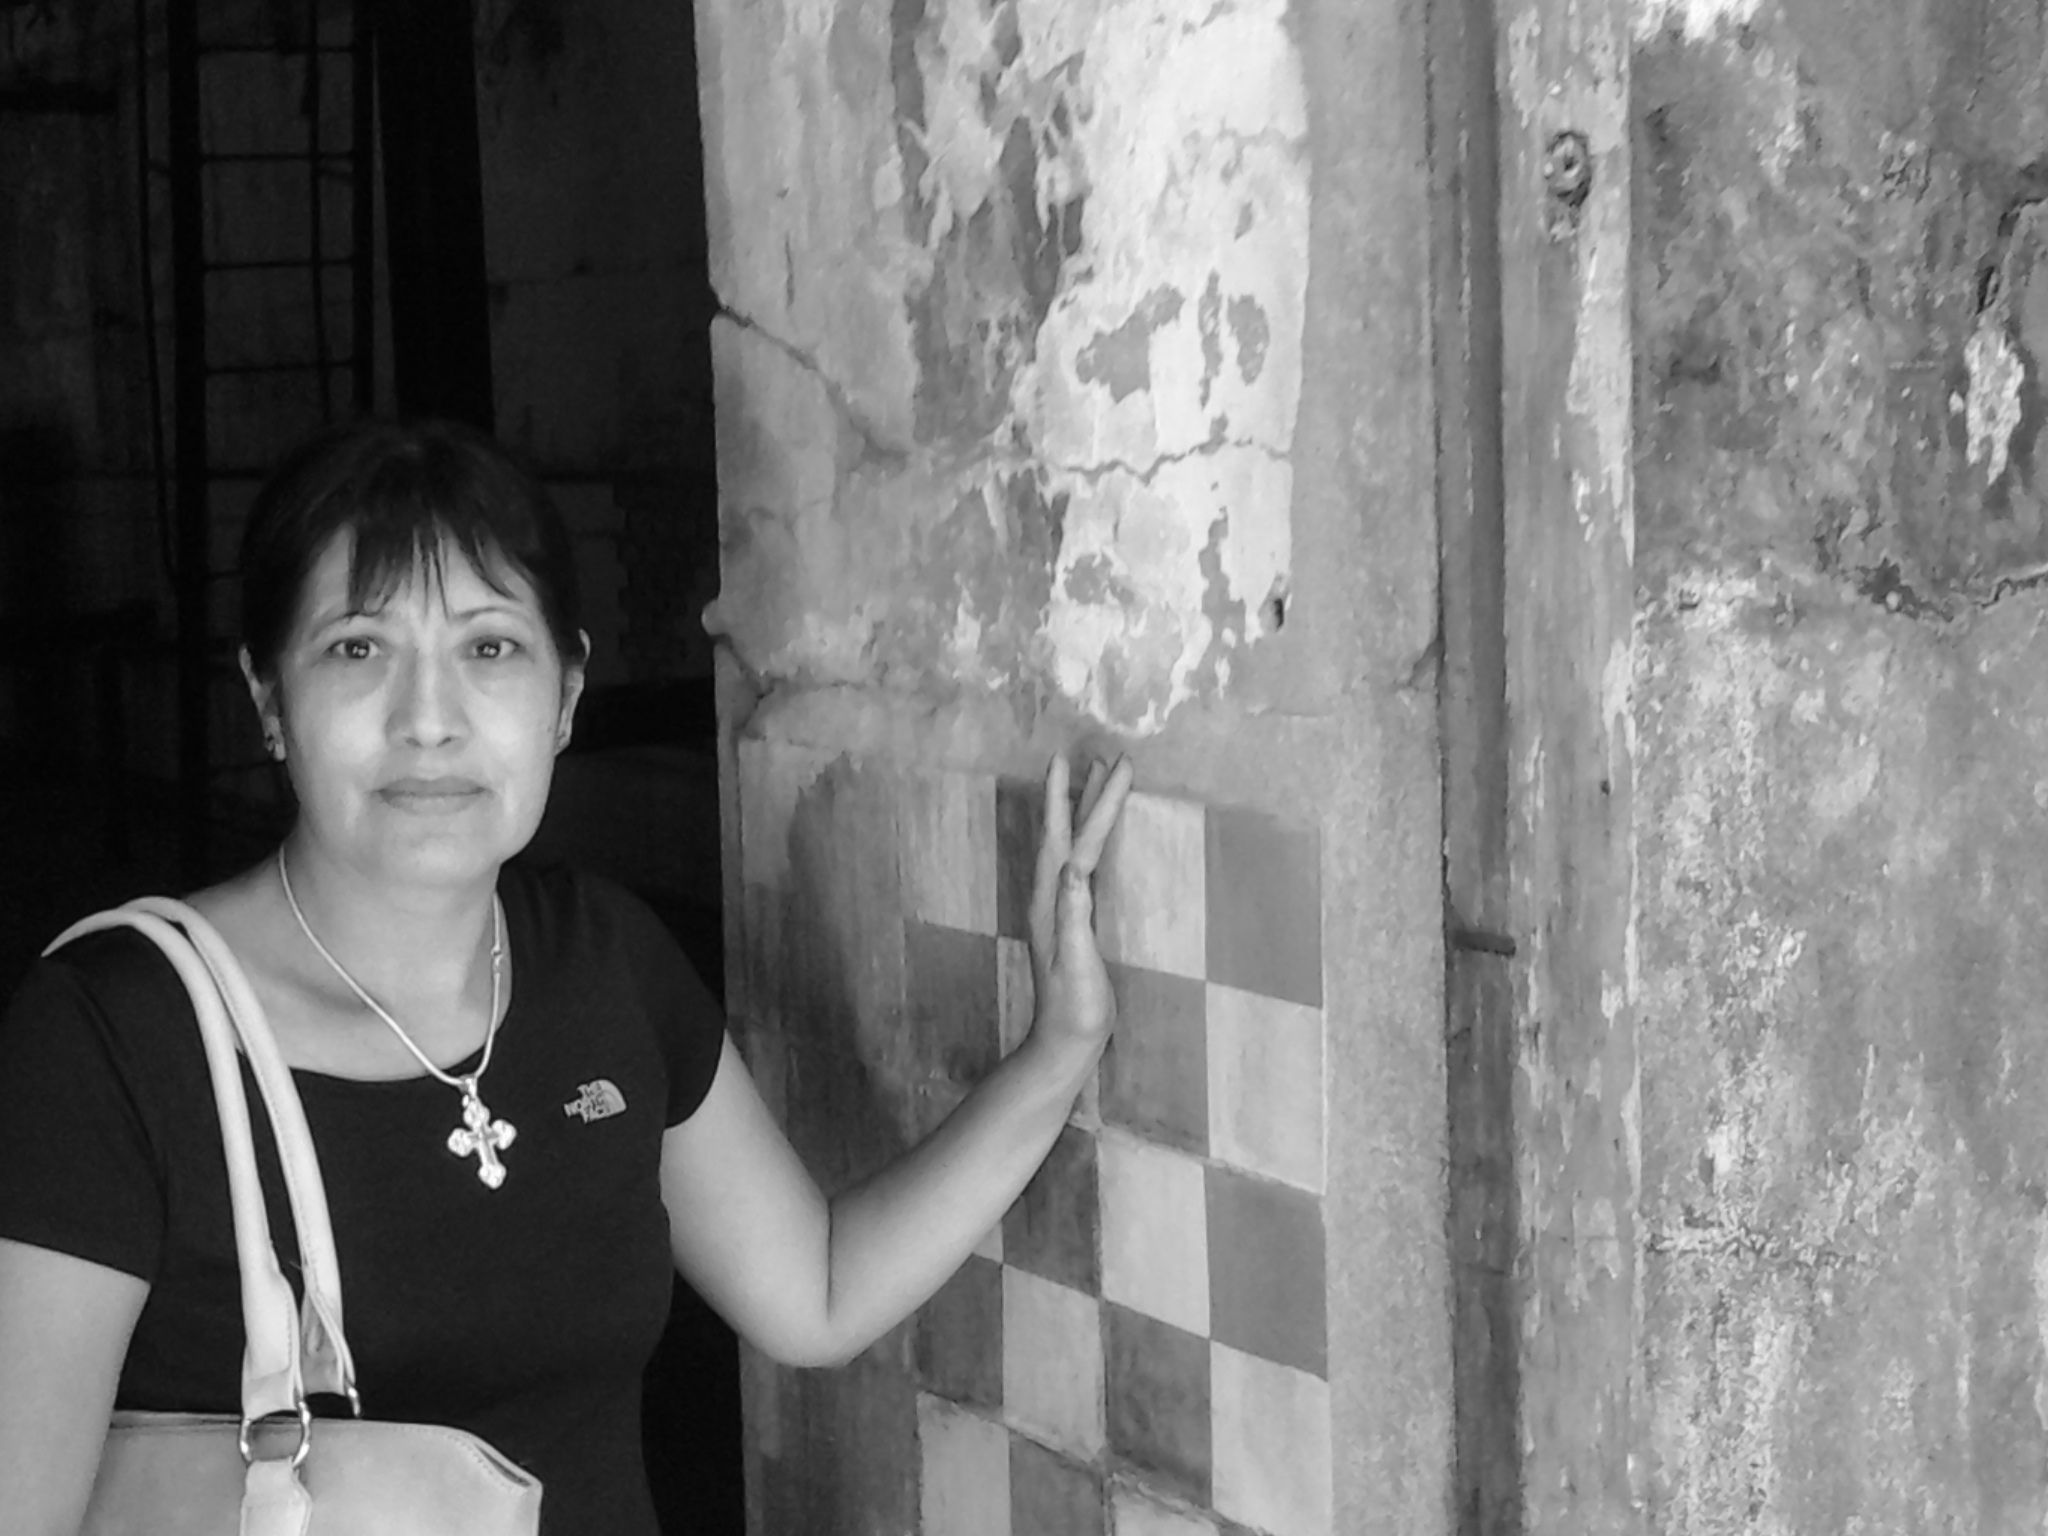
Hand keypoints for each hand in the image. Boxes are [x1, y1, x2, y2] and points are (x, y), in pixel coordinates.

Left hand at [1026, 753, 1133, 1060]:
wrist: (1064, 1041)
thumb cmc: (1076, 1007)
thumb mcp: (1077, 962)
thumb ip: (1074, 915)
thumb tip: (1073, 868)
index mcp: (1055, 901)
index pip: (1079, 840)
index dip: (1097, 802)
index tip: (1115, 767)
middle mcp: (1050, 896)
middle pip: (1066, 831)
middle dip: (1080, 792)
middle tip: (1098, 755)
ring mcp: (1057, 905)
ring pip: (1068, 843)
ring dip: (1079, 809)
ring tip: (1093, 778)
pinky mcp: (1069, 917)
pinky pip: (1076, 862)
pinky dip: (1085, 837)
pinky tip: (1094, 837)